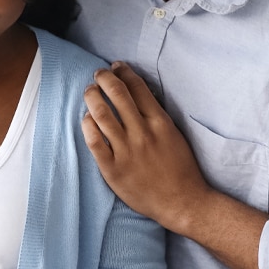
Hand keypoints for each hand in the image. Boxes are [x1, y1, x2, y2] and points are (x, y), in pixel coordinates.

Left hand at [81, 62, 209, 234]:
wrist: (182, 202)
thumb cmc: (180, 168)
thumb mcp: (174, 134)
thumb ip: (156, 116)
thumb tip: (139, 94)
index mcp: (159, 123)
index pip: (137, 88)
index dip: (124, 72)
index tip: (116, 66)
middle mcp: (142, 133)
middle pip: (117, 95)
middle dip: (104, 78)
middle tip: (98, 74)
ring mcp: (126, 151)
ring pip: (101, 115)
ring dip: (92, 97)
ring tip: (89, 91)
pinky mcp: (113, 169)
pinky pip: (94, 142)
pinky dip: (87, 126)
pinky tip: (86, 119)